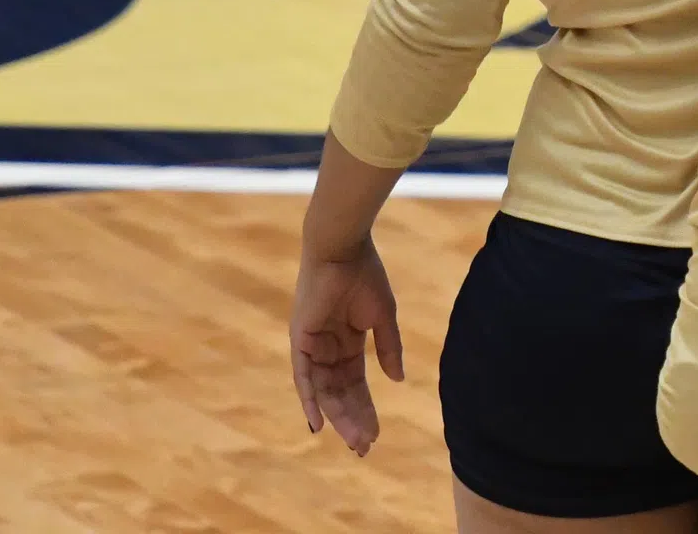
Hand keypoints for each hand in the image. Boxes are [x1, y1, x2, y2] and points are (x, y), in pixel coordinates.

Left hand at [290, 237, 403, 455]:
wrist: (343, 249)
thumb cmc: (365, 275)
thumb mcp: (383, 317)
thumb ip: (389, 349)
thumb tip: (397, 380)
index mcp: (347, 342)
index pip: (355, 385)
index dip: (366, 409)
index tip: (376, 435)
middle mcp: (327, 349)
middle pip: (340, 394)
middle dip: (353, 420)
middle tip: (365, 448)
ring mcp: (312, 347)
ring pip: (324, 392)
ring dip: (338, 417)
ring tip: (355, 440)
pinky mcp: (300, 341)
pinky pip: (302, 377)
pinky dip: (309, 401)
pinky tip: (318, 425)